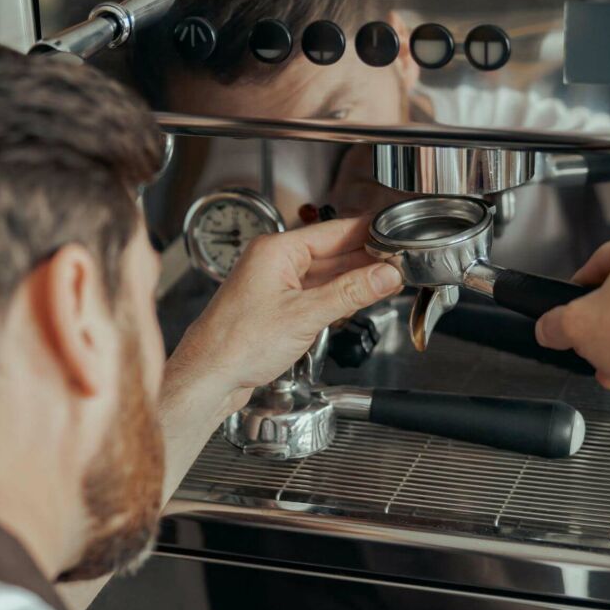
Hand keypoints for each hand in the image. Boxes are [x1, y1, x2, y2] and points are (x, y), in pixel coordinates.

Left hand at [172, 216, 403, 398]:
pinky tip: (357, 301)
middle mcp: (274, 263)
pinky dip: (336, 298)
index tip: (396, 234)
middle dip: (366, 259)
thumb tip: (384, 275)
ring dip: (353, 280)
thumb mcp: (304, 315)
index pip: (333, 231)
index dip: (368, 233)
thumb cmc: (236, 344)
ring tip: (386, 282)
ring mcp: (274, 286)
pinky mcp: (276, 308)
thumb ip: (349, 293)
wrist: (208, 377)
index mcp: (276, 251)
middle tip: (400, 263)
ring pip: (325, 275)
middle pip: (331, 253)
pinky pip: (314, 295)